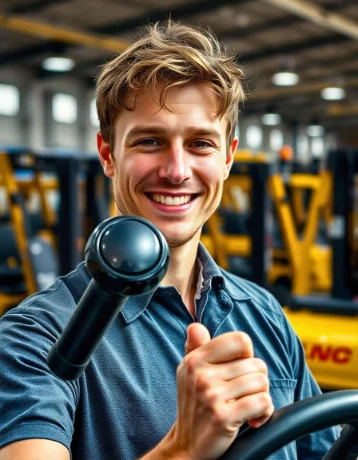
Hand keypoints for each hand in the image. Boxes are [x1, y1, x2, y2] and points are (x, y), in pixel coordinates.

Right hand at [168, 323, 273, 458]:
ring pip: (261, 382)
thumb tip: (196, 326)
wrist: (186, 445)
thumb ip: (196, 346)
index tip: (240, 368)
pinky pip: (262, 403)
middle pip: (256, 363)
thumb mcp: (189, 372)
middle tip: (244, 393)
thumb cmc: (194, 403)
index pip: (240, 339)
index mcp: (195, 359)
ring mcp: (211, 395)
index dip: (247, 354)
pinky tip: (253, 419)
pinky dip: (265, 412)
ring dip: (261, 397)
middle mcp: (201, 374)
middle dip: (257, 380)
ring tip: (247, 406)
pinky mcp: (223, 416)